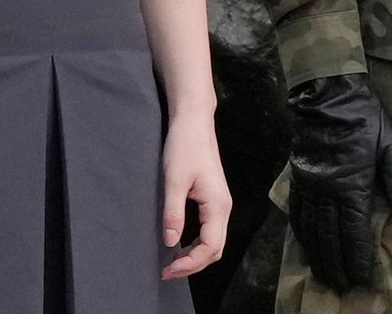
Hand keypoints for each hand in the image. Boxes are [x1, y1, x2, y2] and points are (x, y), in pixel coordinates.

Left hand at [159, 102, 230, 279]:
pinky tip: (180, 243)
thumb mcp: (174, 179)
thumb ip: (173, 212)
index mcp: (218, 206)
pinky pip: (210, 230)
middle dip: (193, 264)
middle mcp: (224, 208)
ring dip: (195, 255)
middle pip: (215, 250)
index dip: (189, 263)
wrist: (193, 121)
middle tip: (167, 270)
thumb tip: (170, 243)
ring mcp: (220, 204)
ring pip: (214, 241)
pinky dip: (197, 243)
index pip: (209, 248)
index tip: (168, 268)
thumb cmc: (184, 145)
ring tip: (172, 262)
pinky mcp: (214, 199)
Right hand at [283, 73, 391, 290]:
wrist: (327, 93)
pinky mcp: (298, 176)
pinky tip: (304, 244)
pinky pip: (296, 210)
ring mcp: (309, 184)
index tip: (363, 279)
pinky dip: (301, 232)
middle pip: (329, 236)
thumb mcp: (390, 147)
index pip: (354, 231)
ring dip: (317, 254)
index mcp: (351, 185)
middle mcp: (326, 190)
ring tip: (324, 275)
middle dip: (337, 264)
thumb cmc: (363, 119)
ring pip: (311, 228)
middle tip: (343, 287)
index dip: (358, 258)